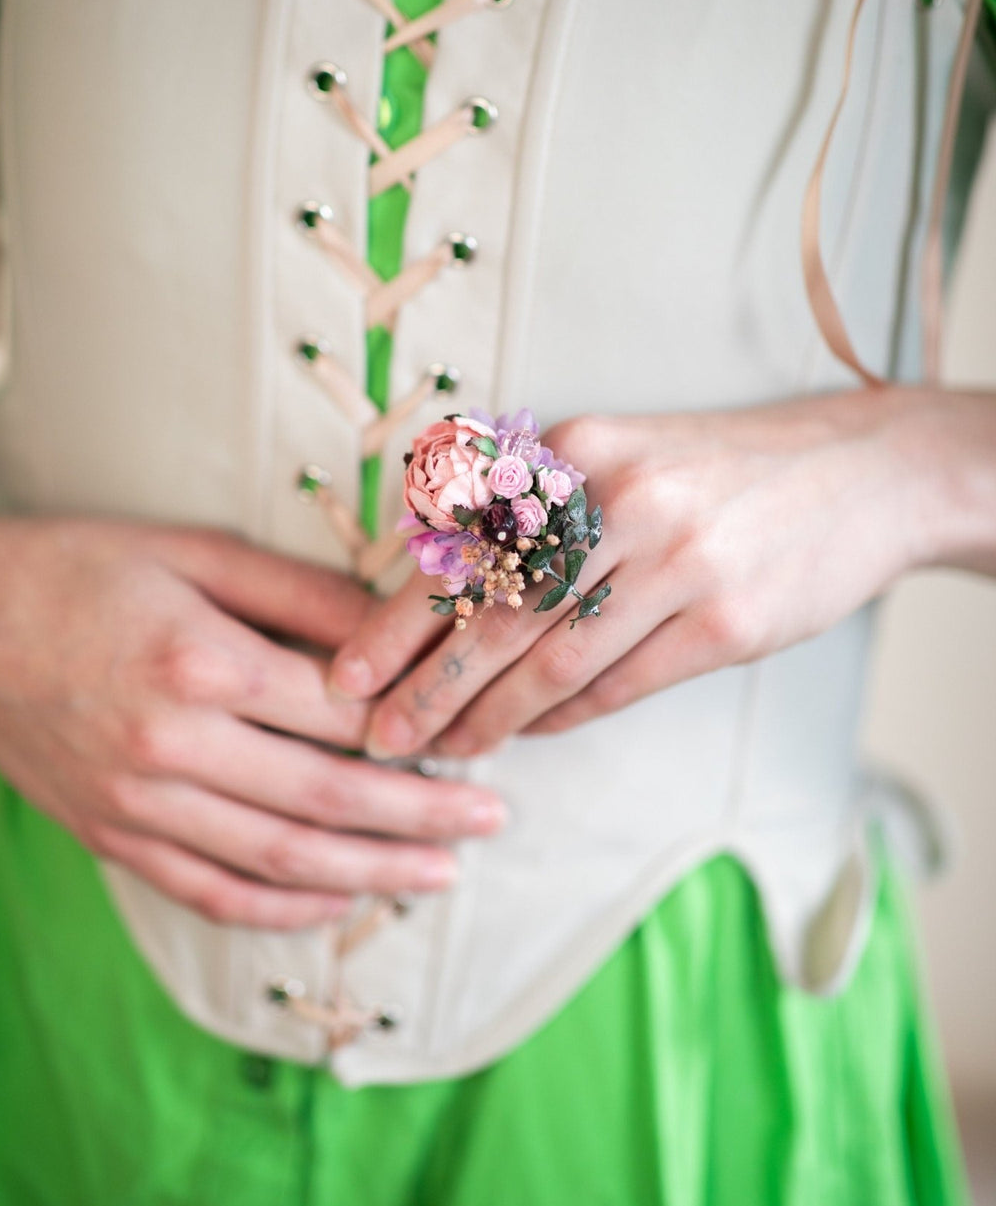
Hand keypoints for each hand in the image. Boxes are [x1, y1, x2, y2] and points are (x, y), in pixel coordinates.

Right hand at [0, 518, 505, 927]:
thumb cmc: (81, 572)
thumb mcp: (193, 552)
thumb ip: (298, 591)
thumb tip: (391, 621)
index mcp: (204, 664)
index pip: (342, 712)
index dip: (419, 728)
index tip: (475, 733)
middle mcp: (176, 746)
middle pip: (328, 799)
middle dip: (423, 815)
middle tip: (493, 817)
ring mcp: (141, 804)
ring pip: (280, 861)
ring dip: (373, 873)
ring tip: (444, 873)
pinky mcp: (114, 837)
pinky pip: (211, 892)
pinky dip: (282, 910)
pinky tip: (341, 903)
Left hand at [327, 385, 953, 755]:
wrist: (859, 473)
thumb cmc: (718, 471)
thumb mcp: (622, 458)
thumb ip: (540, 515)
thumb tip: (450, 600)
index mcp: (579, 455)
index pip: (463, 550)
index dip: (396, 620)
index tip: (346, 672)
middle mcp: (620, 502)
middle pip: (496, 614)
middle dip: (426, 686)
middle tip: (378, 736)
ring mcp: (677, 563)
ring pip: (553, 661)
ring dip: (489, 717)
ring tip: (444, 750)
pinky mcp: (726, 622)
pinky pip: (621, 685)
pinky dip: (566, 717)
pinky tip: (531, 735)